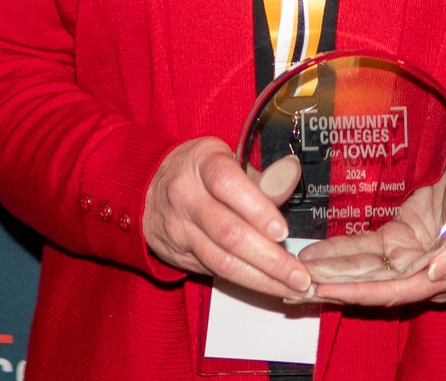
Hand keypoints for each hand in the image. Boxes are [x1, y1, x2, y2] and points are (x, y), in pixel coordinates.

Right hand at [143, 137, 311, 298]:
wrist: (144, 190)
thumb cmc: (197, 171)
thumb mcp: (223, 158)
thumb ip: (257, 175)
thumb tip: (291, 175)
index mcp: (202, 163)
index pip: (227, 185)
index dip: (257, 209)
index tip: (283, 231)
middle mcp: (186, 197)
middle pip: (228, 233)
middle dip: (269, 258)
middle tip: (300, 275)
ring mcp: (180, 230)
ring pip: (222, 261)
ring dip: (262, 279)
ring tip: (294, 288)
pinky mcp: (180, 256)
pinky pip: (216, 272)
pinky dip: (247, 282)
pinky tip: (272, 287)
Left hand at [307, 154, 445, 308]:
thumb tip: (433, 275)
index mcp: (445, 276)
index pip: (395, 291)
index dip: (360, 293)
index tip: (327, 291)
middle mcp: (421, 273)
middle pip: (371, 286)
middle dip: (335, 287)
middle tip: (297, 287)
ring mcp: (408, 255)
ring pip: (363, 268)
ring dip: (331, 271)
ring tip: (298, 271)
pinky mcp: (399, 237)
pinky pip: (365, 247)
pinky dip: (340, 250)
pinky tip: (316, 252)